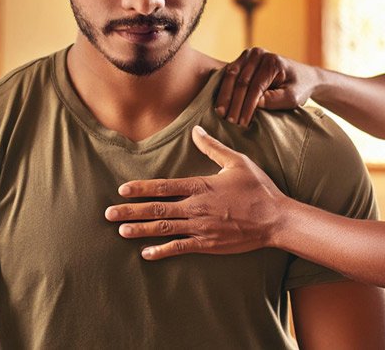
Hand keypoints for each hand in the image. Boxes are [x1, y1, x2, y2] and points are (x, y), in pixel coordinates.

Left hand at [104, 125, 289, 259]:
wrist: (275, 219)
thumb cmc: (258, 188)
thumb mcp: (237, 162)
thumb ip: (213, 147)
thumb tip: (196, 131)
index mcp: (200, 186)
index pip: (163, 186)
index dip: (141, 188)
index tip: (122, 190)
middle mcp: (196, 207)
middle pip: (157, 209)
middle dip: (131, 211)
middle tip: (109, 214)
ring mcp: (201, 227)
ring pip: (164, 229)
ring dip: (141, 230)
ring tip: (121, 231)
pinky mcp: (208, 243)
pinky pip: (180, 248)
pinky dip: (162, 251)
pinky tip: (146, 253)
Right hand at [215, 47, 316, 126]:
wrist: (303, 75)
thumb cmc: (298, 87)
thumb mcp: (292, 97)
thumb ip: (274, 100)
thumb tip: (254, 104)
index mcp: (273, 62)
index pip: (256, 87)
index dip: (247, 106)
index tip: (242, 122)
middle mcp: (259, 54)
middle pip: (241, 81)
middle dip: (234, 103)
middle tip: (229, 120)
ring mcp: (249, 55)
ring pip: (231, 76)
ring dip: (225, 96)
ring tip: (220, 113)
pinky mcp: (242, 59)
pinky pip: (228, 74)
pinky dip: (223, 89)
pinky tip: (220, 103)